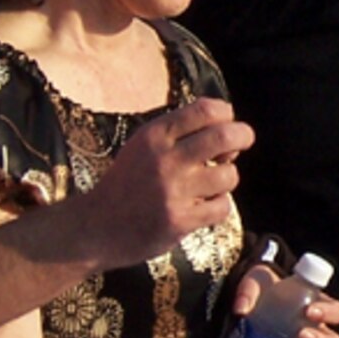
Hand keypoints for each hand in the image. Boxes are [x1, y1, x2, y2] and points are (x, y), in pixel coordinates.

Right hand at [85, 98, 254, 265]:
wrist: (95, 227)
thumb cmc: (127, 184)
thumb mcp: (143, 146)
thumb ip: (179, 133)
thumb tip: (228, 126)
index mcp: (154, 135)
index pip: (206, 110)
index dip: (226, 115)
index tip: (226, 124)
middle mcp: (165, 159)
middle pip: (225, 136)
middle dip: (243, 136)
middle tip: (240, 145)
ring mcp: (173, 190)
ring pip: (229, 175)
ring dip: (226, 179)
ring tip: (210, 185)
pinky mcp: (180, 220)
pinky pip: (222, 207)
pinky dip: (218, 208)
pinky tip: (201, 208)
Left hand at [227, 263, 338, 337]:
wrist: (251, 308)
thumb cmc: (262, 290)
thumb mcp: (256, 281)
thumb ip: (249, 291)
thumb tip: (241, 309)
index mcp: (318, 307)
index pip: (337, 311)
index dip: (329, 313)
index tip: (309, 311)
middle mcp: (317, 332)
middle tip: (301, 335)